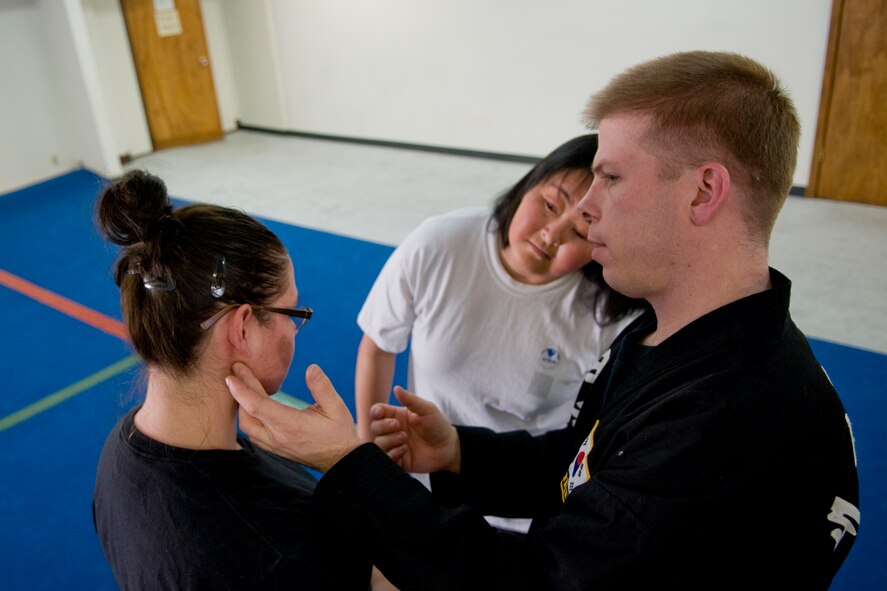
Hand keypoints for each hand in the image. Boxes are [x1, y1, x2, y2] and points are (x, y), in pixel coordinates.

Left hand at [226, 362, 360, 471]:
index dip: (242, 390)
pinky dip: (249, 417)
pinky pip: (253, 434)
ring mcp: (275, 446)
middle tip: (236, 372)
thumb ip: (322, 387)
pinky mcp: (275, 449)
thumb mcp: (337, 407)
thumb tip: (311, 368)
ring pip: (247, 427)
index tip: (231, 376)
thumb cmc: (340, 433)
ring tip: (242, 386)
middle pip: (247, 415)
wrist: (341, 461)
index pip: (257, 406)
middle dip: (239, 393)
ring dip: (242, 406)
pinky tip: (253, 406)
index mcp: (291, 425)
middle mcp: (278, 437)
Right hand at [369, 386, 460, 473]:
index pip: (377, 412)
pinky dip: (392, 454)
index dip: (375, 412)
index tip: (380, 413)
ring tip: (405, 439)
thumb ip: (411, 400)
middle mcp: (393, 430)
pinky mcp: (397, 459)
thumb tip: (396, 388)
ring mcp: (394, 445)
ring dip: (389, 440)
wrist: (448, 448)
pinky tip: (405, 450)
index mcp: (397, 415)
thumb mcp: (427, 409)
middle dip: (383, 426)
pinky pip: (385, 458)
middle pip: (374, 427)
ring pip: (378, 443)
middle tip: (398, 426)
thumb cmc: (438, 426)